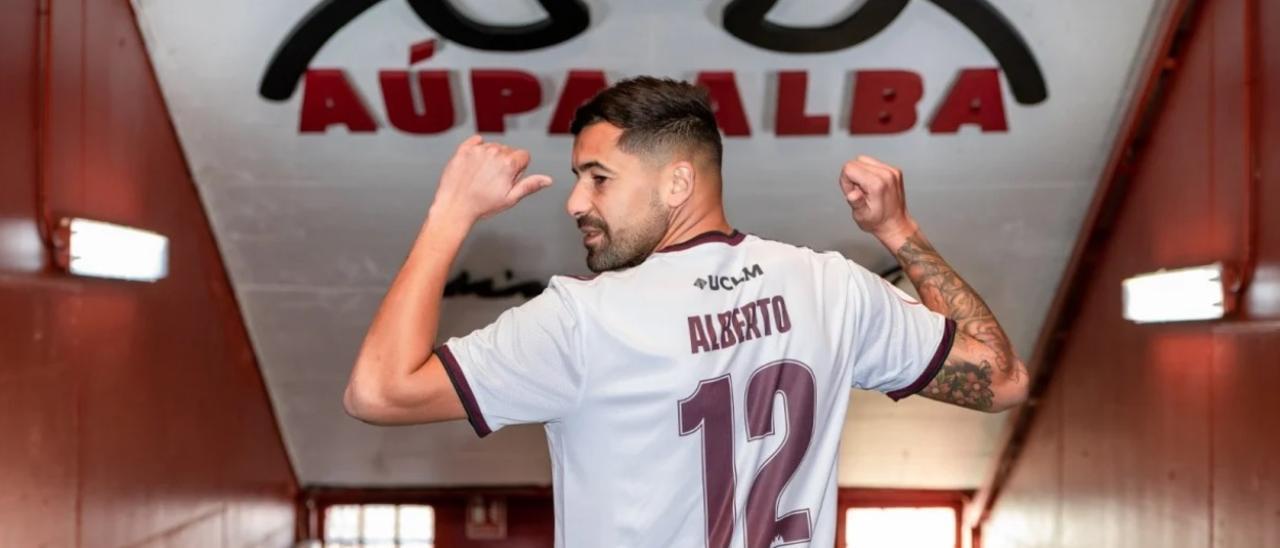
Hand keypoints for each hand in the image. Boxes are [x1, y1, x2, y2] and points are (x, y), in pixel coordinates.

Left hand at [430, 135, 552, 223]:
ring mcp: (478, 150)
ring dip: (491, 157)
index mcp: (508, 163)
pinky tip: (475, 164)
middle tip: (494, 181)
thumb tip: (547, 180)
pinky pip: (476, 141)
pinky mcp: (464, 150)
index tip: (509, 179)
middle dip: (505, 163)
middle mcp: (494, 152)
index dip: (519, 169)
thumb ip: (530, 185)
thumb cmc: (482, 205)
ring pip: (493, 147)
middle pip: (508, 150)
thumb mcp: (510, 198)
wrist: (455, 206)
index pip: (524, 155)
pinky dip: (477, 148)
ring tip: (482, 176)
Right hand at [838, 155, 917, 247]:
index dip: (846, 181)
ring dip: (860, 173)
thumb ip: (856, 203)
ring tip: (866, 190)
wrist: (896, 224)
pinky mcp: (894, 170)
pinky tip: (873, 187)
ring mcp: (892, 171)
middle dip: (853, 177)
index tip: (854, 194)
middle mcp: (886, 174)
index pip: (849, 168)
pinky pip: (873, 163)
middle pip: (856, 161)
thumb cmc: (878, 222)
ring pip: (864, 160)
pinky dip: (869, 173)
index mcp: (877, 184)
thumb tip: (852, 195)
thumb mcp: (862, 216)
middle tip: (860, 193)